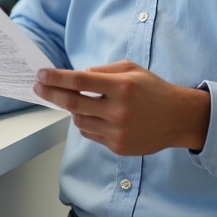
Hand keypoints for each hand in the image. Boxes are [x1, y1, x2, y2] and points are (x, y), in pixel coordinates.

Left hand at [33, 61, 210, 156]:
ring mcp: (117, 131)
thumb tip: (77, 76)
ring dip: (74, 110)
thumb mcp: (132, 69)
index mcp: (122, 86)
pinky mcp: (117, 147)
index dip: (57, 78)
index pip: (80, 81)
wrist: (178, 118)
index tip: (41, 75)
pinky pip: (90, 134)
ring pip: (79, 121)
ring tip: (82, 102)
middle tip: (38, 88)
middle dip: (51, 94)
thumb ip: (103, 71)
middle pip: (73, 103)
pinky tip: (96, 115)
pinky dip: (87, 123)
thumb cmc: (154, 89)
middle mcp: (118, 110)